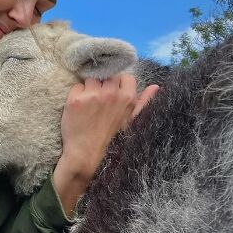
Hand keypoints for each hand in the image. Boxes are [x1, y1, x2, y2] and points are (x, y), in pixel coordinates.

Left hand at [52, 74, 158, 216]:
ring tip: (88, 106)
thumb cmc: (112, 141)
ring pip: (90, 80)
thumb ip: (144, 102)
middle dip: (103, 85)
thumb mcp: (133, 122)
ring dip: (88, 89)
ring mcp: (92, 96)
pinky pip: (76, 86)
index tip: (113, 95)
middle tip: (99, 102)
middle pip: (106, 76)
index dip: (118, 84)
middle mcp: (111, 94)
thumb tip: (156, 86)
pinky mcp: (76, 99)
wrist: (87, 156)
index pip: (125, 76)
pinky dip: (76, 95)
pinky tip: (78, 108)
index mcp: (128, 98)